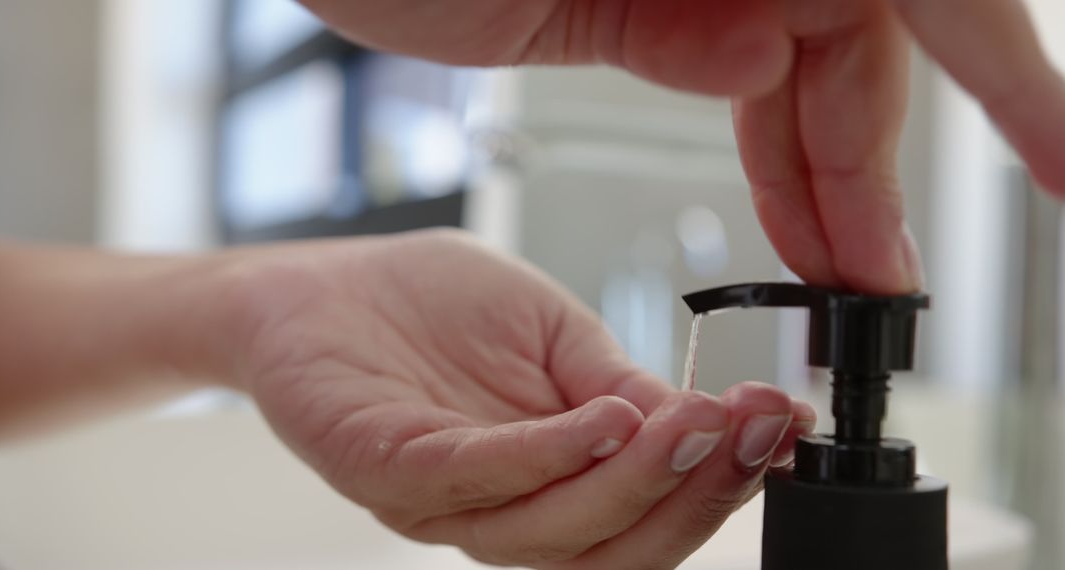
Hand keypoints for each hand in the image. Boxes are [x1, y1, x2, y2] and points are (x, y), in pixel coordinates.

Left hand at [221, 230, 815, 568]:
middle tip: (750, 426)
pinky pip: (475, 480)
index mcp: (550, 482)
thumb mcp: (556, 335)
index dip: (723, 479)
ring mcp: (442, 501)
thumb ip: (624, 386)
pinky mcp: (385, 469)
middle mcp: (503, 509)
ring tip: (695, 423)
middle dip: (696, 490)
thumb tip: (718, 421)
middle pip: (615, 542)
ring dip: (637, 480)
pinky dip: (549, 456)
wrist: (324, 284)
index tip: (783, 423)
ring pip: (556, 529)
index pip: (647, 511)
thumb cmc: (435, 308)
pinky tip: (606, 418)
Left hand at [301, 0, 1064, 293]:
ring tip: (834, 273)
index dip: (1014, 80)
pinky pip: (752, 60)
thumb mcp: (516, 3)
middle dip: (872, 172)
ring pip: (810, 64)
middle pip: (862, 44)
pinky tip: (785, 195)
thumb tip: (769, 59)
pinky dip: (774, 135)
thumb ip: (661, 28)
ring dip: (824, 170)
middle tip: (876, 287)